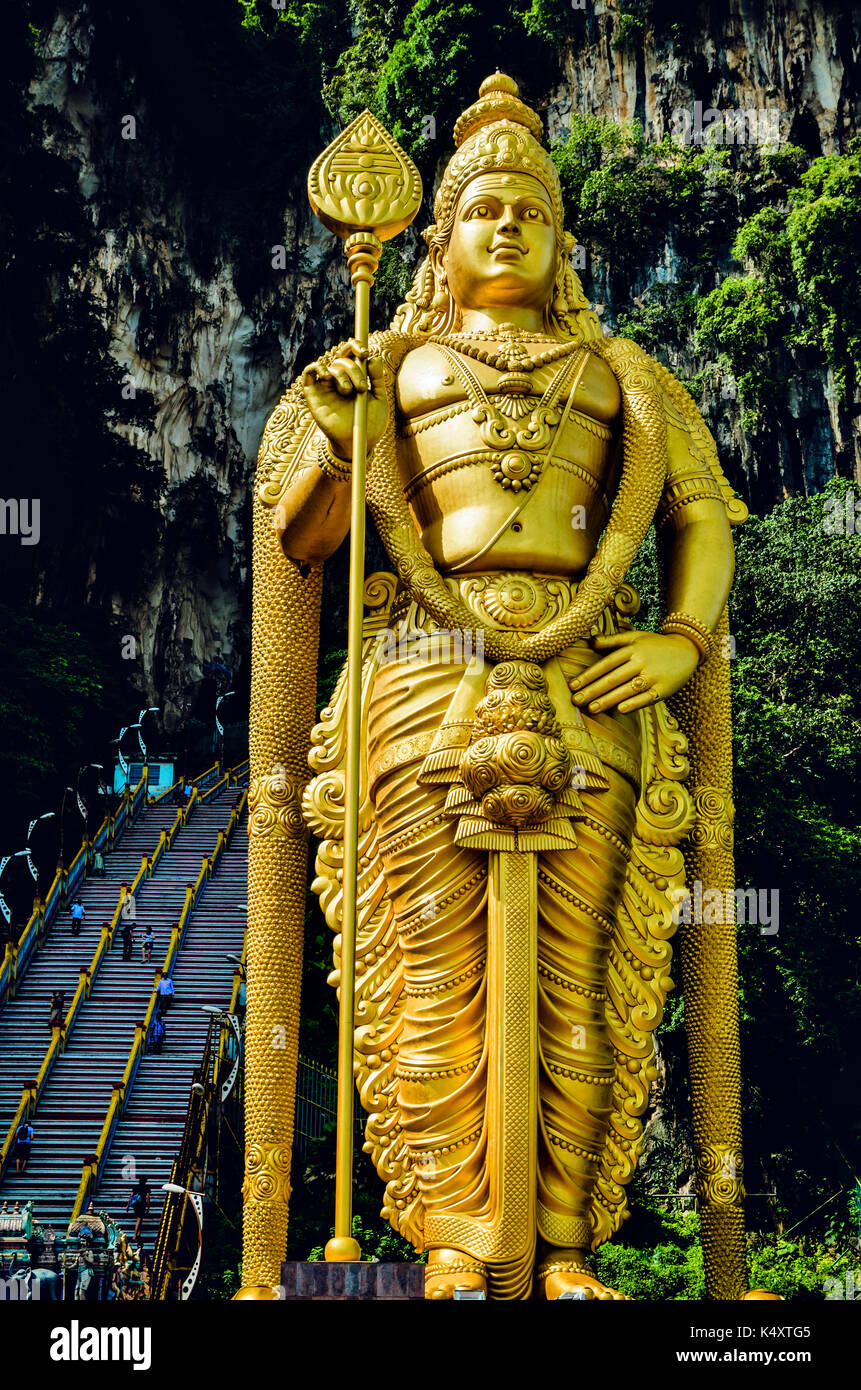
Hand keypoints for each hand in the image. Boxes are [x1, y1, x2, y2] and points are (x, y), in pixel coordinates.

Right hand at [301, 340, 388, 461]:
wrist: (357, 444)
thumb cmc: (370, 424)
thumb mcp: (379, 400)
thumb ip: (377, 379)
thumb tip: (373, 358)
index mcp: (355, 377)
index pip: (352, 354)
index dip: (356, 346)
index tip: (365, 352)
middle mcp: (339, 379)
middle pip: (342, 359)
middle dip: (354, 369)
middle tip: (361, 388)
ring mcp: (326, 386)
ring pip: (329, 366)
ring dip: (341, 374)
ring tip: (348, 392)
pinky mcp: (313, 395)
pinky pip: (308, 373)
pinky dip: (316, 367)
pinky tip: (326, 376)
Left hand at [570, 630, 699, 714]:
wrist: (688, 650)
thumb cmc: (655, 645)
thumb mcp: (635, 637)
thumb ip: (612, 640)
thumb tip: (590, 641)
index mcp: (632, 649)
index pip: (606, 664)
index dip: (589, 675)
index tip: (573, 685)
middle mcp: (641, 662)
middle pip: (613, 678)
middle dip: (593, 690)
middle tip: (575, 700)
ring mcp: (653, 676)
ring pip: (627, 689)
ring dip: (608, 699)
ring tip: (591, 708)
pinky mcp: (664, 689)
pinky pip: (647, 698)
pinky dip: (635, 703)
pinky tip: (620, 709)